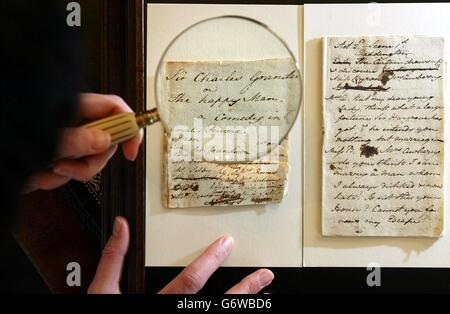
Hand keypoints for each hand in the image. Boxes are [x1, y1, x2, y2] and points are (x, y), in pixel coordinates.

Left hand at [25, 93, 142, 191]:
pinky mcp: (56, 154)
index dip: (131, 128)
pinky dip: (54, 177)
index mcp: (77, 107)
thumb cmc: (10, 129)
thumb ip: (78, 139)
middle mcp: (75, 122)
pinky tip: (38, 174)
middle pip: (106, 142)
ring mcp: (66, 139)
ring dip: (69, 173)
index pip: (118, 109)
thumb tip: (105, 140)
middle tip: (75, 168)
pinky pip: (69, 170)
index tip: (131, 151)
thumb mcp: (46, 136)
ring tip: (46, 170)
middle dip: (92, 162)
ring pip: (88, 160)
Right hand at [88, 217, 273, 293]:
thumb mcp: (103, 293)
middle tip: (263, 276)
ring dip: (243, 305)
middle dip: (244, 290)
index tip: (226, 244)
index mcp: (158, 305)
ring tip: (263, 294)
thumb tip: (121, 227)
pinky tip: (244, 308)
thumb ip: (113, 260)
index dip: (210, 260)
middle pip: (218, 306)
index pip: (190, 281)